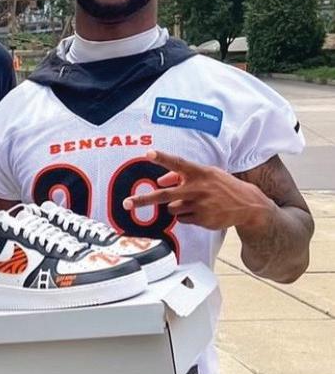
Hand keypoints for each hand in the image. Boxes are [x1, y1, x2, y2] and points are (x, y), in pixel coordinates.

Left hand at [122, 149, 273, 231]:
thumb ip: (182, 176)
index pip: (178, 163)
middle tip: (127, 203)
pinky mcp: (201, 219)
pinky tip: (202, 211)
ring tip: (195, 203)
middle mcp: (197, 188)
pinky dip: (187, 216)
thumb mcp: (206, 175)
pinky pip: (182, 219)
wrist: (246, 204)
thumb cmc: (221, 186)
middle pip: (164, 195)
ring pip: (172, 208)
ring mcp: (198, 205)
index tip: (149, 153)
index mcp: (199, 172)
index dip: (163, 158)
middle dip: (144, 200)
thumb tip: (160, 182)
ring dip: (177, 206)